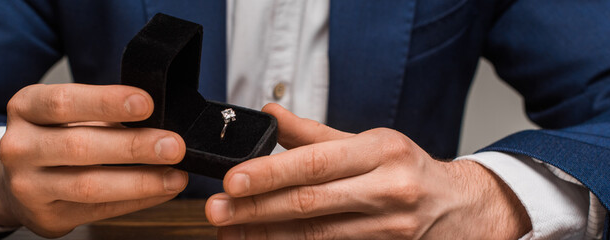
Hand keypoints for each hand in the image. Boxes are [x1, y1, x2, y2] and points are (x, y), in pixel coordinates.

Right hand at [0, 83, 187, 236]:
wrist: (10, 181)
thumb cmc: (51, 137)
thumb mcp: (64, 114)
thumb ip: (102, 113)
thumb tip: (158, 119)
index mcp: (25, 108)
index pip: (64, 102)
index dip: (107, 102)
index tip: (147, 103)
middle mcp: (20, 147)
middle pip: (80, 146)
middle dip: (134, 146)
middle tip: (174, 145)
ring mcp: (29, 187)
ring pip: (90, 185)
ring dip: (141, 180)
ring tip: (175, 174)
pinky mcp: (47, 217)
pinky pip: (99, 210)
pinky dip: (137, 200)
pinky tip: (162, 189)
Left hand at [205, 103, 530, 238]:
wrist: (461, 208)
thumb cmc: (409, 170)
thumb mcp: (369, 142)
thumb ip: (314, 134)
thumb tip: (269, 115)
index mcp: (380, 152)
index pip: (315, 163)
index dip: (270, 173)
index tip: (233, 180)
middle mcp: (386, 189)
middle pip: (310, 203)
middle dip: (257, 209)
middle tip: (217, 210)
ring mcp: (388, 228)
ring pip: (316, 235)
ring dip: (266, 235)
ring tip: (230, 230)